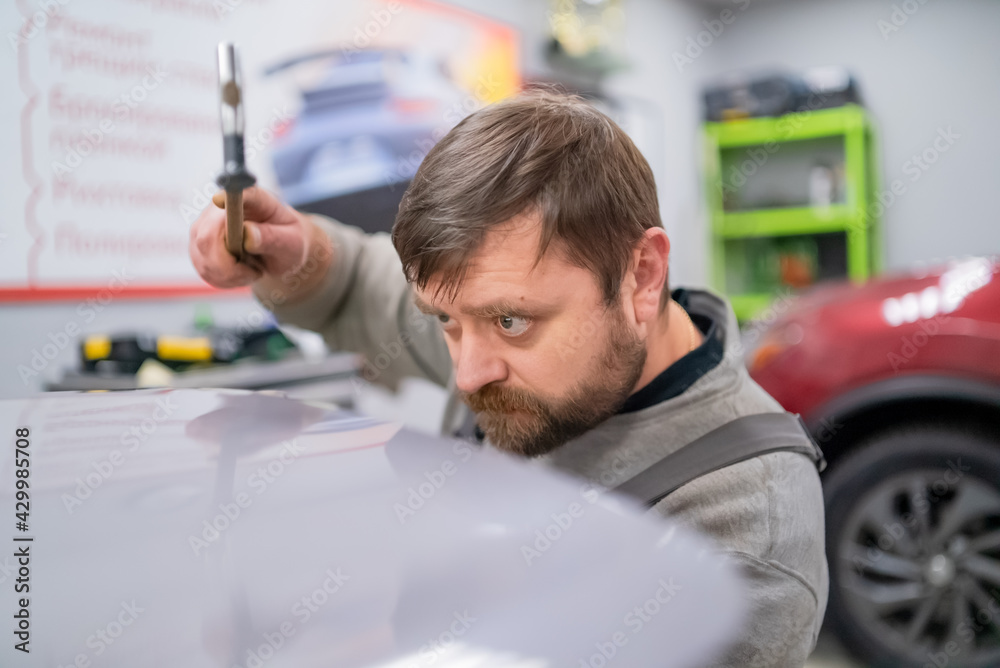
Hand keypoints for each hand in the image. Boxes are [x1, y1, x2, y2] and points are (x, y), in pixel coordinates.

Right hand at [189, 187, 328, 295]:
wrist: (280, 251)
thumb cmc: (288, 241)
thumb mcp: (291, 242)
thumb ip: (272, 237)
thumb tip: (248, 233)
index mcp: (251, 200)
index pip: (235, 194)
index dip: (225, 196)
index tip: (220, 200)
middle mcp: (220, 208)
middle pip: (206, 237)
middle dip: (229, 266)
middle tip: (256, 272)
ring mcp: (204, 225)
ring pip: (203, 258)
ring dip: (231, 275)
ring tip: (252, 270)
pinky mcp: (197, 245)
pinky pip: (203, 270)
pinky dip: (224, 280)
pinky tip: (239, 274)